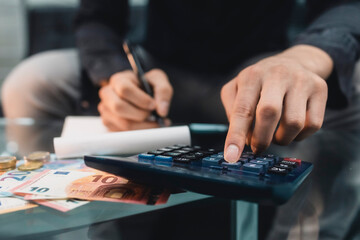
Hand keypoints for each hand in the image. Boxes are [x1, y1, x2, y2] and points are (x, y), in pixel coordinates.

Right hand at [98, 69, 172, 130]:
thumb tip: (162, 111)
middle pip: (119, 107)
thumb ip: (163, 91)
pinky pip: (124, 134)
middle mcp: (107, 94)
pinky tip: (148, 126)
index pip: (124, 89)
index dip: (141, 99)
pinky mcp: (109, 124)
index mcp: (118, 80)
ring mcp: (106, 110)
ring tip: (155, 122)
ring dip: (143, 126)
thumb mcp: (159, 80)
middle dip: (141, 114)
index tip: (153, 105)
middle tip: (152, 114)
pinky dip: (139, 133)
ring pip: (123, 124)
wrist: (143, 94)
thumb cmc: (148, 85)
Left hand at [221, 45, 332, 161]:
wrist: (293, 61)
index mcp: (251, 76)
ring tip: (274, 134)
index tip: (231, 156)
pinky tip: (290, 129)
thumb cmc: (258, 82)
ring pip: (294, 123)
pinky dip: (300, 135)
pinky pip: (313, 125)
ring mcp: (301, 80)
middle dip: (261, 139)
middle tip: (257, 148)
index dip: (236, 135)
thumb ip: (232, 112)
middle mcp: (277, 74)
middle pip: (269, 113)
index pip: (242, 110)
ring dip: (281, 139)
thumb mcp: (236, 89)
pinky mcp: (320, 88)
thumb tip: (241, 139)